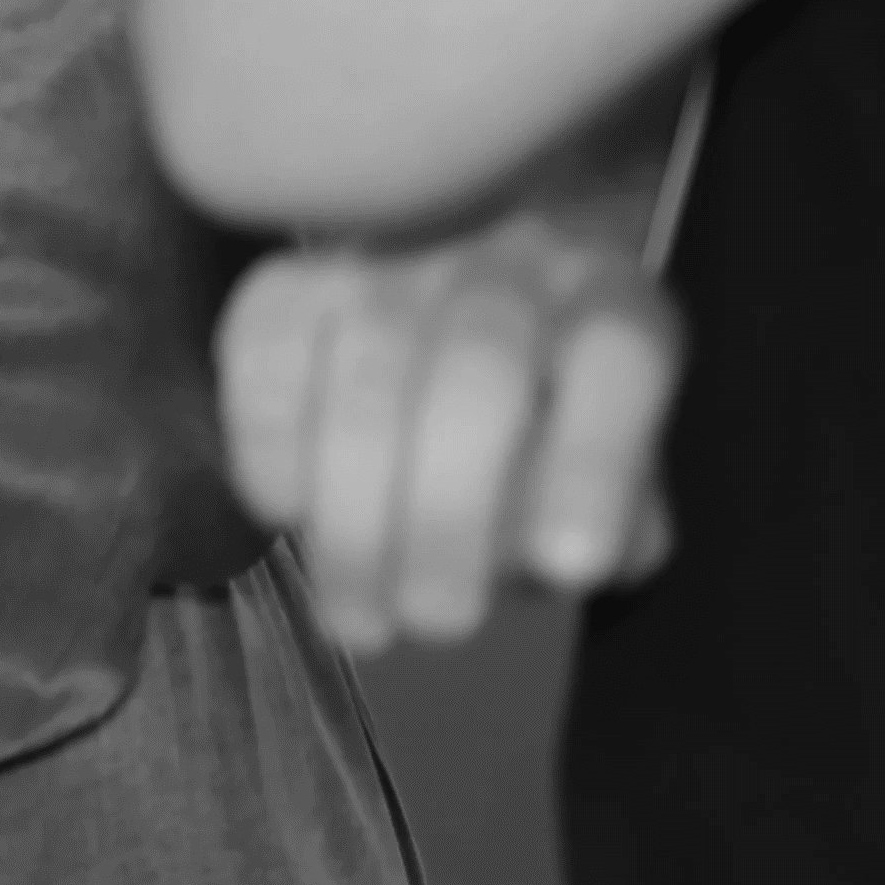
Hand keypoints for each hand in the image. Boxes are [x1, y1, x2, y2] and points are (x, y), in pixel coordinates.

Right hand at [220, 190, 682, 650]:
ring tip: (358, 618)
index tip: (569, 566)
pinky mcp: (289, 280)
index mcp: (608, 305)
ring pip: (367, 366)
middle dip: (449, 513)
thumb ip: (615, 525)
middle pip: (478, 366)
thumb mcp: (619, 483)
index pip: (616, 359)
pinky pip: (265, 352)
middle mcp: (504, 263)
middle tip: (438, 623)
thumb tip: (553, 558)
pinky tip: (289, 516)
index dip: (593, 461)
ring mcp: (389, 260)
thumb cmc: (548, 431)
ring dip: (354, 512)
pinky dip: (268, 446)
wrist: (457, 304)